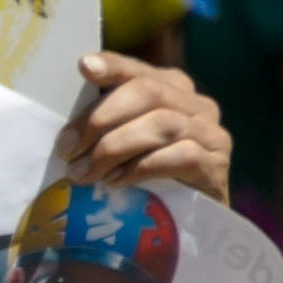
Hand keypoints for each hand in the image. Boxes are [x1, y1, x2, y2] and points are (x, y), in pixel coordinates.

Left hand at [59, 55, 232, 206]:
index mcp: (173, 88)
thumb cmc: (150, 174)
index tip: (84, 67)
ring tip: (84, 172)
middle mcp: (197, 105)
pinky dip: (141, 167)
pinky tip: (116, 181)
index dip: (113, 66)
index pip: (139, 71)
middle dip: (101, 118)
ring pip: (161, 124)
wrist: (194, 217)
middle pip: (148, 93)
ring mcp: (211, 134)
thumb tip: (66, 132)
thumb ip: (107, 125)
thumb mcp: (127, 142)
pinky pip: (180, 156)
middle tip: (68, 148)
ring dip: (114, 148)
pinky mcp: (216, 165)